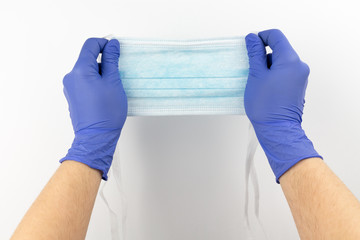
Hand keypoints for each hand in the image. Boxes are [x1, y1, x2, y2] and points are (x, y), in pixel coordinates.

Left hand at [60, 38, 126, 179]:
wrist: (96, 137)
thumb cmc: (106, 113)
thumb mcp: (113, 82)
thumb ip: (111, 60)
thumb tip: (112, 45)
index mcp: (80, 70)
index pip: (90, 45)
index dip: (104, 43)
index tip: (115, 49)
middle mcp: (71, 77)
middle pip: (88, 58)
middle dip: (104, 60)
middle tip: (118, 71)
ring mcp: (70, 87)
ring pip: (87, 71)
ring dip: (101, 72)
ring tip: (113, 86)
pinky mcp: (73, 96)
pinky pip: (84, 81)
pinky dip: (95, 81)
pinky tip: (106, 93)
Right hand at [244, 29, 320, 182]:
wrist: (277, 130)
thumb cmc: (265, 105)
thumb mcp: (256, 75)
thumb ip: (255, 54)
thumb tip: (253, 38)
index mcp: (290, 60)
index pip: (276, 36)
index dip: (261, 37)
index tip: (250, 46)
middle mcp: (299, 66)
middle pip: (279, 49)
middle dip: (263, 56)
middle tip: (250, 69)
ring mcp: (300, 77)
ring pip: (280, 62)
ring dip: (266, 67)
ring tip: (256, 82)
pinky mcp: (297, 87)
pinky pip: (284, 73)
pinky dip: (272, 75)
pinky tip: (263, 88)